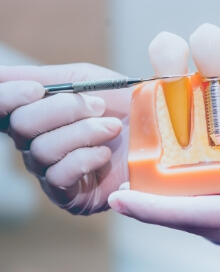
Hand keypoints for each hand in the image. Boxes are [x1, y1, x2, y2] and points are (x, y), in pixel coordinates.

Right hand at [0, 63, 131, 214]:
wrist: (153, 129)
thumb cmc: (118, 102)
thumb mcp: (81, 79)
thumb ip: (41, 75)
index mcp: (36, 115)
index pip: (1, 108)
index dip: (8, 97)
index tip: (36, 89)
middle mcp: (35, 144)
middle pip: (21, 125)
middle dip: (64, 110)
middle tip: (99, 106)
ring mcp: (50, 171)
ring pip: (42, 150)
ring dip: (84, 132)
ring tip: (112, 128)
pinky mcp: (68, 195)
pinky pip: (59, 175)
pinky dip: (86, 158)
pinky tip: (105, 154)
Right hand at [108, 104, 219, 271]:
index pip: (219, 162)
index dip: (198, 144)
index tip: (180, 123)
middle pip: (191, 180)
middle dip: (166, 164)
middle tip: (146, 141)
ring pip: (176, 198)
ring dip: (148, 187)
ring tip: (128, 167)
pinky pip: (179, 215)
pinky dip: (149, 209)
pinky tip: (124, 200)